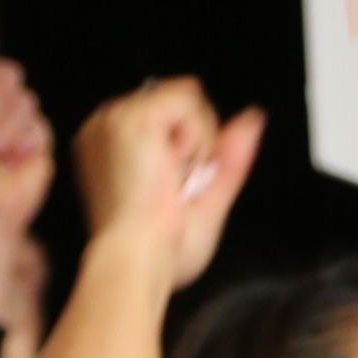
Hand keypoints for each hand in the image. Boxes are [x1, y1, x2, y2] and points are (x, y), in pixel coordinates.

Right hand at [70, 78, 264, 289]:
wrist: (135, 261)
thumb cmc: (157, 252)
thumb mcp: (206, 202)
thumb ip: (229, 158)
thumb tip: (253, 119)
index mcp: (110, 146)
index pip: (166, 115)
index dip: (188, 145)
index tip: (175, 187)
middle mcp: (104, 126)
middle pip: (177, 100)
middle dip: (195, 140)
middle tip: (176, 186)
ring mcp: (114, 117)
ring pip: (186, 96)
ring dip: (198, 139)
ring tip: (175, 178)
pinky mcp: (130, 116)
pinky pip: (187, 98)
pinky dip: (198, 133)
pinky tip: (178, 165)